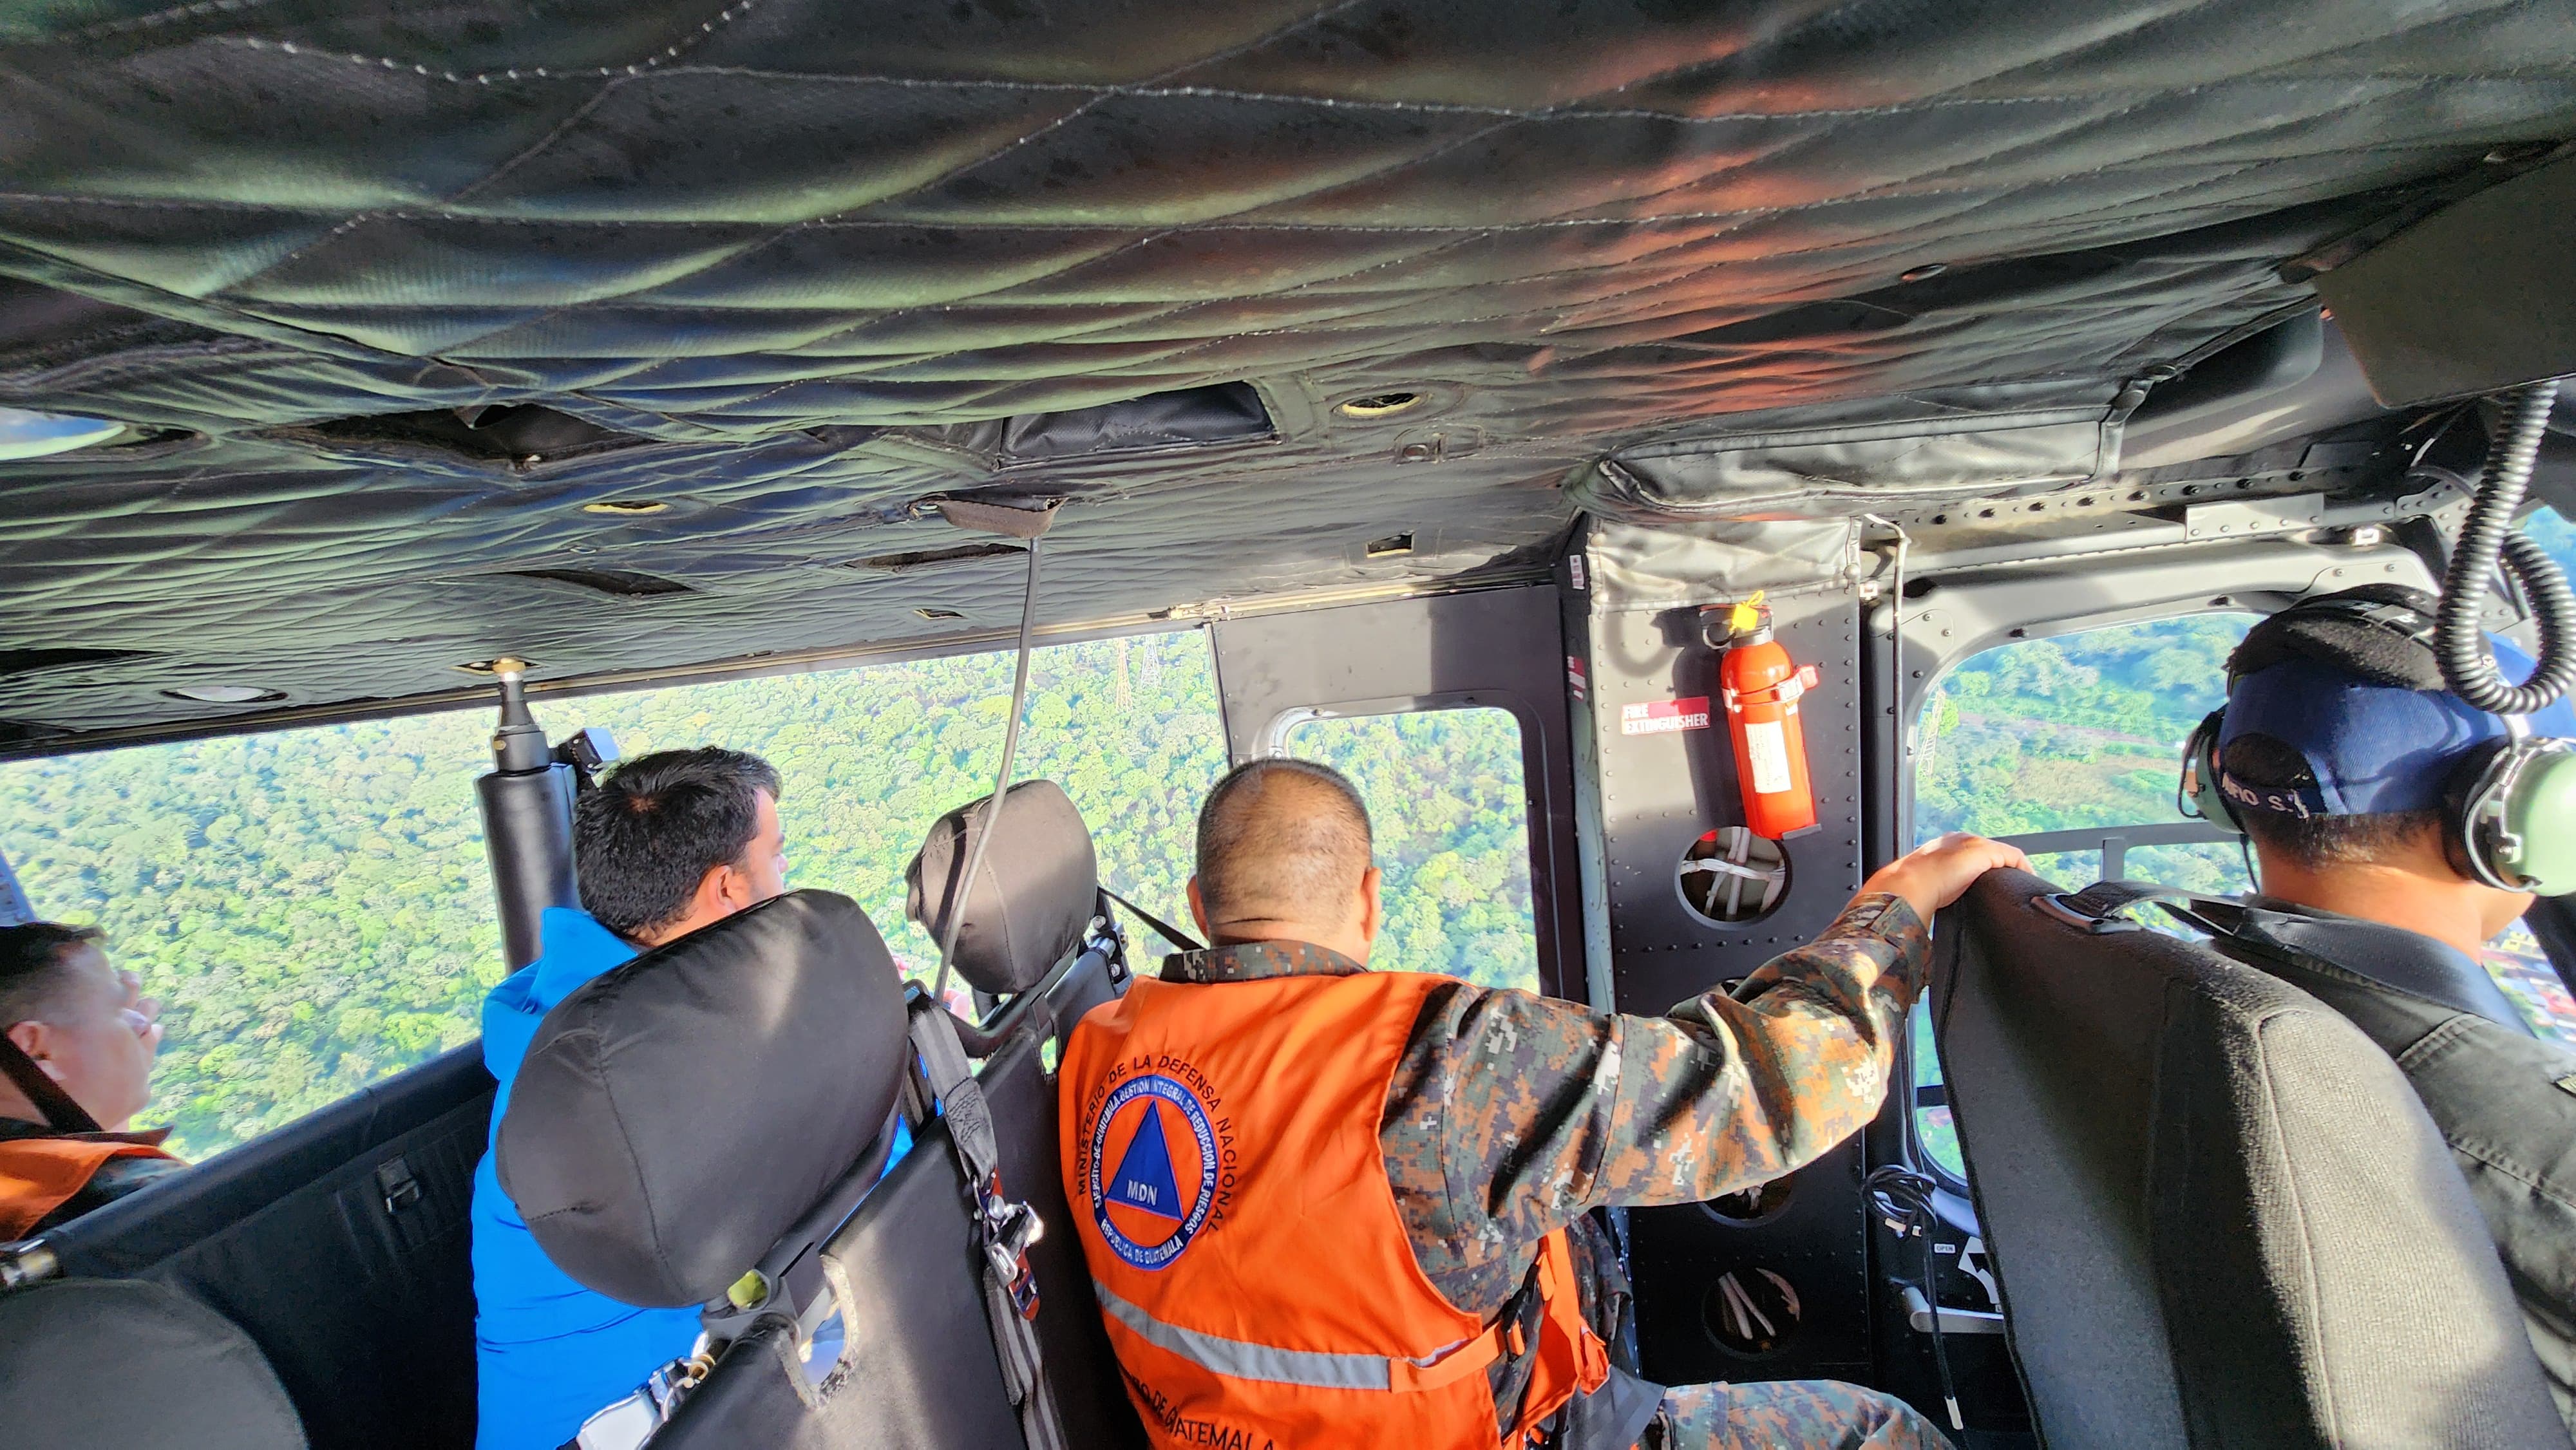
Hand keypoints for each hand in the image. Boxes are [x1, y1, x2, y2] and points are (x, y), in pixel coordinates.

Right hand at [1861, 833, 2029, 922]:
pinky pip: (2014, 857)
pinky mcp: (1985, 851)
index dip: (1985, 869)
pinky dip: (2023, 868)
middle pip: (1991, 852)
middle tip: (2009, 889)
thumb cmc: (1915, 890)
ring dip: (2013, 870)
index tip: (1992, 886)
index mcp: (1944, 846)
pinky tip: (2025, 882)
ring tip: (2018, 888)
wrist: (1912, 883)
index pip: (1972, 854)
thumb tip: (1937, 910)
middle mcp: (1960, 840)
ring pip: (2003, 854)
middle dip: (2001, 869)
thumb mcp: (1930, 886)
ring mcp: (1973, 843)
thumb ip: (1939, 888)